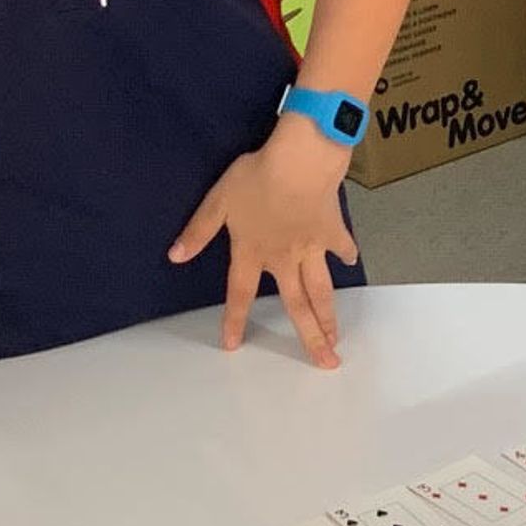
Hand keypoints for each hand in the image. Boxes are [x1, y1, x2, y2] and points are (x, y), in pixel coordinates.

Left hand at [168, 118, 355, 369]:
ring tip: (338, 339)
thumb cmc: (257, 177)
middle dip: (311, 338)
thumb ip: (198, 231)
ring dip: (330, 317)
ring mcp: (312, 249)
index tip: (233, 347)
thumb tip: (175, 257)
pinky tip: (351, 263)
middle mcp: (284, 260)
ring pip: (322, 290)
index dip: (234, 320)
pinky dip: (346, 255)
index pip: (240, 294)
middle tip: (326, 364)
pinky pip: (341, 247)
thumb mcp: (218, 201)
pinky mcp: (332, 231)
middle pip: (298, 307)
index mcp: (253, 253)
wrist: (301, 161)